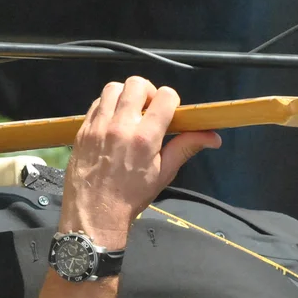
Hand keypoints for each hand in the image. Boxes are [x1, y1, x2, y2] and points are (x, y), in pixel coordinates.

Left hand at [59, 76, 221, 247]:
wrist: (94, 213)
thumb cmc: (131, 197)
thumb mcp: (164, 174)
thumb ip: (186, 147)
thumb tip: (214, 137)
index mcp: (145, 137)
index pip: (165, 96)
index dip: (171, 100)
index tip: (169, 112)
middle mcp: (121, 126)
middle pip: (137, 84)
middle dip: (148, 92)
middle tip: (149, 109)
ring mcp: (99, 126)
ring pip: (113, 88)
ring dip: (126, 95)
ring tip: (130, 112)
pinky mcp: (83, 130)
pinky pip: (96, 103)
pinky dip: (107, 106)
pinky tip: (112, 122)